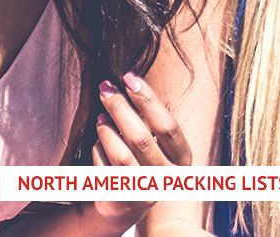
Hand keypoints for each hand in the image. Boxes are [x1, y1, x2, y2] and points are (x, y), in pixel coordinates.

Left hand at [90, 72, 191, 231]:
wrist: (133, 203)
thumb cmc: (147, 157)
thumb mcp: (159, 141)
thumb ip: (151, 117)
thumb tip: (129, 80)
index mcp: (181, 157)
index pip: (167, 126)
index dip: (147, 100)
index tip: (129, 77)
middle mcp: (165, 178)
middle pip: (141, 138)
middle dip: (120, 108)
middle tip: (106, 87)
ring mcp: (142, 193)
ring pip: (121, 156)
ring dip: (107, 130)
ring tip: (100, 115)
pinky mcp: (119, 202)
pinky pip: (104, 171)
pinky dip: (99, 150)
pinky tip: (99, 139)